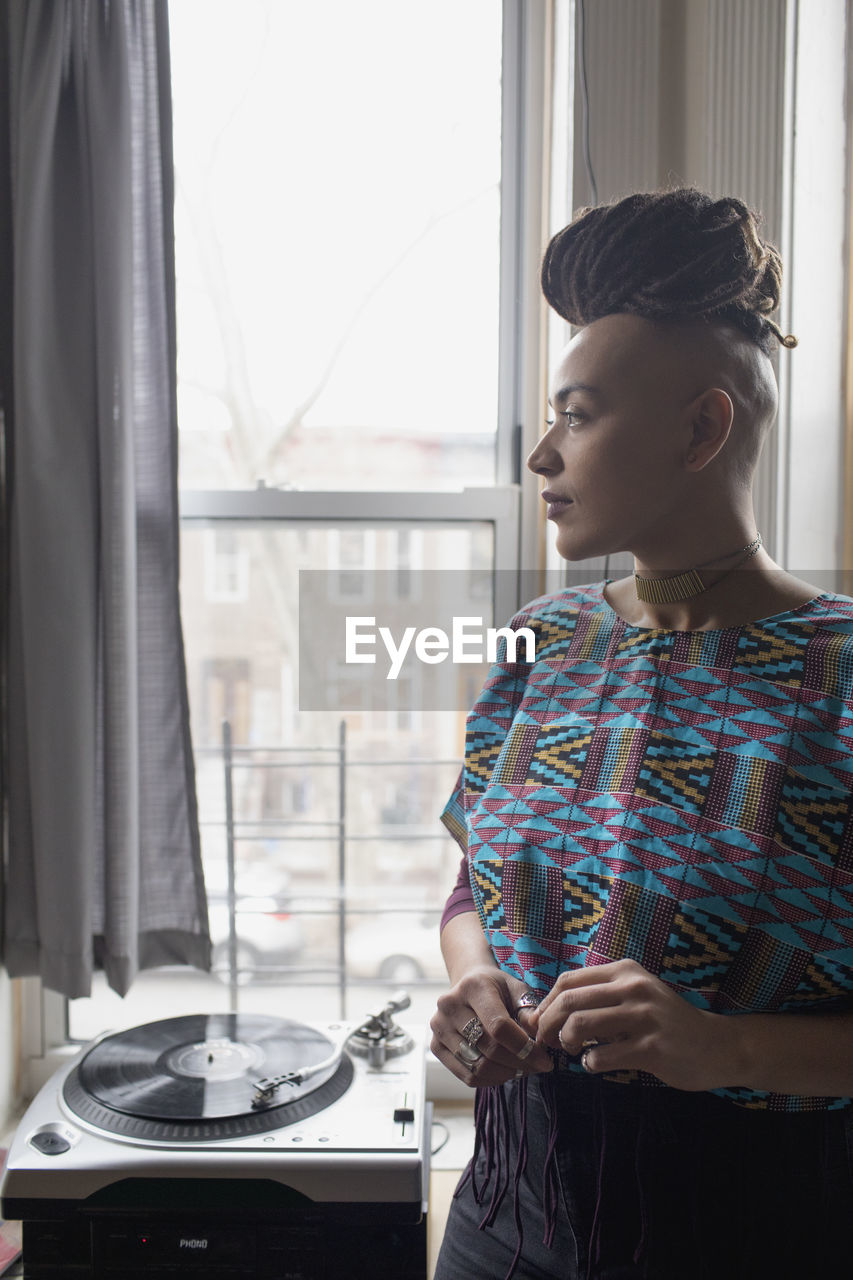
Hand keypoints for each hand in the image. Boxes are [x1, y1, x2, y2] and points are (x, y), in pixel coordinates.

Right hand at [430, 965, 553, 1087]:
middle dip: (520, 1063)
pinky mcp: (435, 1045)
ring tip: (522, 1068)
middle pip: (489, 1049)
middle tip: (537, 1067)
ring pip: (478, 1066)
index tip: (545, 1060)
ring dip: (507, 1074)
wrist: (468, 985)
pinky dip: (490, 1080)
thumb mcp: (517, 989)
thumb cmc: (497, 988)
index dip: (524, 1048)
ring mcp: (438, 1027)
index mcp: (473, 987)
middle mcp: (449, 1005)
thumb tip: (539, 1033)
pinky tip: (504, 1071)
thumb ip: (529, 1010)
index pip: (499, 1026)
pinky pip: (467, 1075)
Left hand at [533, 959, 737, 1091]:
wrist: (717, 1044)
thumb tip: (546, 1012)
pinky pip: (603, 1055)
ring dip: (567, 1042)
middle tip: (548, 1041)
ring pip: (581, 1025)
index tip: (541, 1022)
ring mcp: (644, 1017)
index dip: (547, 1003)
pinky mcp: (652, 1047)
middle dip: (549, 1024)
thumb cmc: (666, 1021)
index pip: (569, 980)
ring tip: (573, 1050)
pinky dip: (590, 1063)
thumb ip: (599, 997)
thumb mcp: (636, 994)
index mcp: (625, 971)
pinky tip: (596, 1063)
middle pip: (570, 1001)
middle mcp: (633, 988)